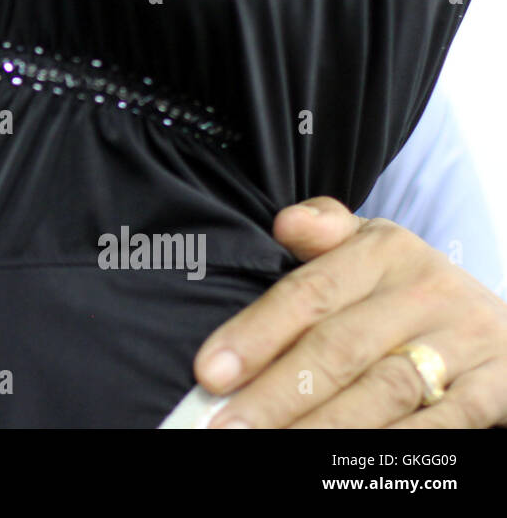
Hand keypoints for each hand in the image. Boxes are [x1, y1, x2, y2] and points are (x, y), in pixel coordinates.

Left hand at [194, 196, 506, 426]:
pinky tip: (341, 466)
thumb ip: (324, 232)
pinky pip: (440, 427)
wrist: (505, 325)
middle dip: (277, 394)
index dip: (256, 334)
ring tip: (272, 449)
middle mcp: (427, 292)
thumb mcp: (371, 247)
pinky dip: (390, 449)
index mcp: (385, 251)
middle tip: (227, 426)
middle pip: (339, 348)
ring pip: (384, 392)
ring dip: (323, 428)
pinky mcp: (497, 387)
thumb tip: (284, 222)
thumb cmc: (409, 290)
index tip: (209, 372)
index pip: (309, 293)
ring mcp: (466, 341)